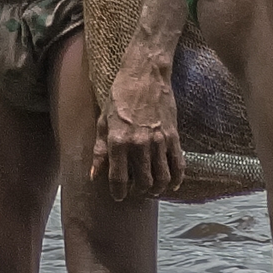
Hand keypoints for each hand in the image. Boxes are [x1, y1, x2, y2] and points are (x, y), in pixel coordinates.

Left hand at [91, 36, 184, 202]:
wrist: (145, 75)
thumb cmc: (119, 97)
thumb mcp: (103, 121)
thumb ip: (99, 150)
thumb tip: (94, 175)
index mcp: (118, 141)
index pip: (118, 178)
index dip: (118, 192)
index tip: (119, 197)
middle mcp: (139, 144)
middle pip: (143, 182)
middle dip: (139, 192)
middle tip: (136, 192)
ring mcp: (159, 141)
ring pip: (163, 177)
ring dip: (157, 188)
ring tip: (152, 189)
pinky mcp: (174, 136)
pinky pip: (179, 165)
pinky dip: (177, 179)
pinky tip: (172, 184)